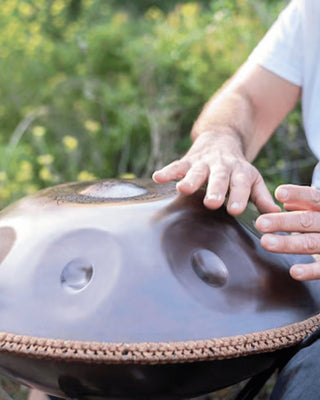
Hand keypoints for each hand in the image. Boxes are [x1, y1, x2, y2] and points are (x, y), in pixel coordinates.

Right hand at [153, 131, 279, 214]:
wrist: (222, 139)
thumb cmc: (237, 168)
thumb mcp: (252, 179)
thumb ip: (261, 197)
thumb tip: (275, 217)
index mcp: (240, 172)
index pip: (241, 185)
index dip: (238, 196)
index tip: (235, 209)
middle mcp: (222, 166)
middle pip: (219, 178)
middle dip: (215, 189)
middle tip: (212, 202)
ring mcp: (204, 163)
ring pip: (196, 171)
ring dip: (190, 179)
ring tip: (183, 189)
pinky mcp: (188, 160)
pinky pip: (177, 165)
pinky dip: (168, 171)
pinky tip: (158, 177)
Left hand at [256, 184, 319, 280]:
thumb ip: (306, 204)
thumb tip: (286, 203)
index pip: (314, 198)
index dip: (298, 194)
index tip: (278, 193)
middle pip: (308, 221)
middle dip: (283, 222)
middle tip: (260, 223)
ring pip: (311, 243)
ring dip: (288, 244)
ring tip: (266, 242)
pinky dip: (310, 271)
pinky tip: (294, 271)